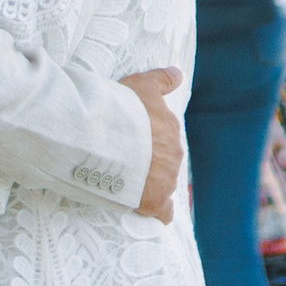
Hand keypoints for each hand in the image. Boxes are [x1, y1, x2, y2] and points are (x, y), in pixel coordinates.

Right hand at [122, 67, 182, 222]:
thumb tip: (179, 73)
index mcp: (170, 127)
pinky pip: (163, 211)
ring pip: (164, 182)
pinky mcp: (155, 200)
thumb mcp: (142, 85)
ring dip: (149, 183)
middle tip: (125, 160)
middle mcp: (173, 153)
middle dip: (150, 161)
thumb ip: (162, 79)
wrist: (106, 138)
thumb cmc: (121, 108)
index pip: (164, 136)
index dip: (147, 139)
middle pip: (165, 159)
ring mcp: (167, 178)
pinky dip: (159, 212)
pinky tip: (150, 211)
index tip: (131, 139)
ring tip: (125, 181)